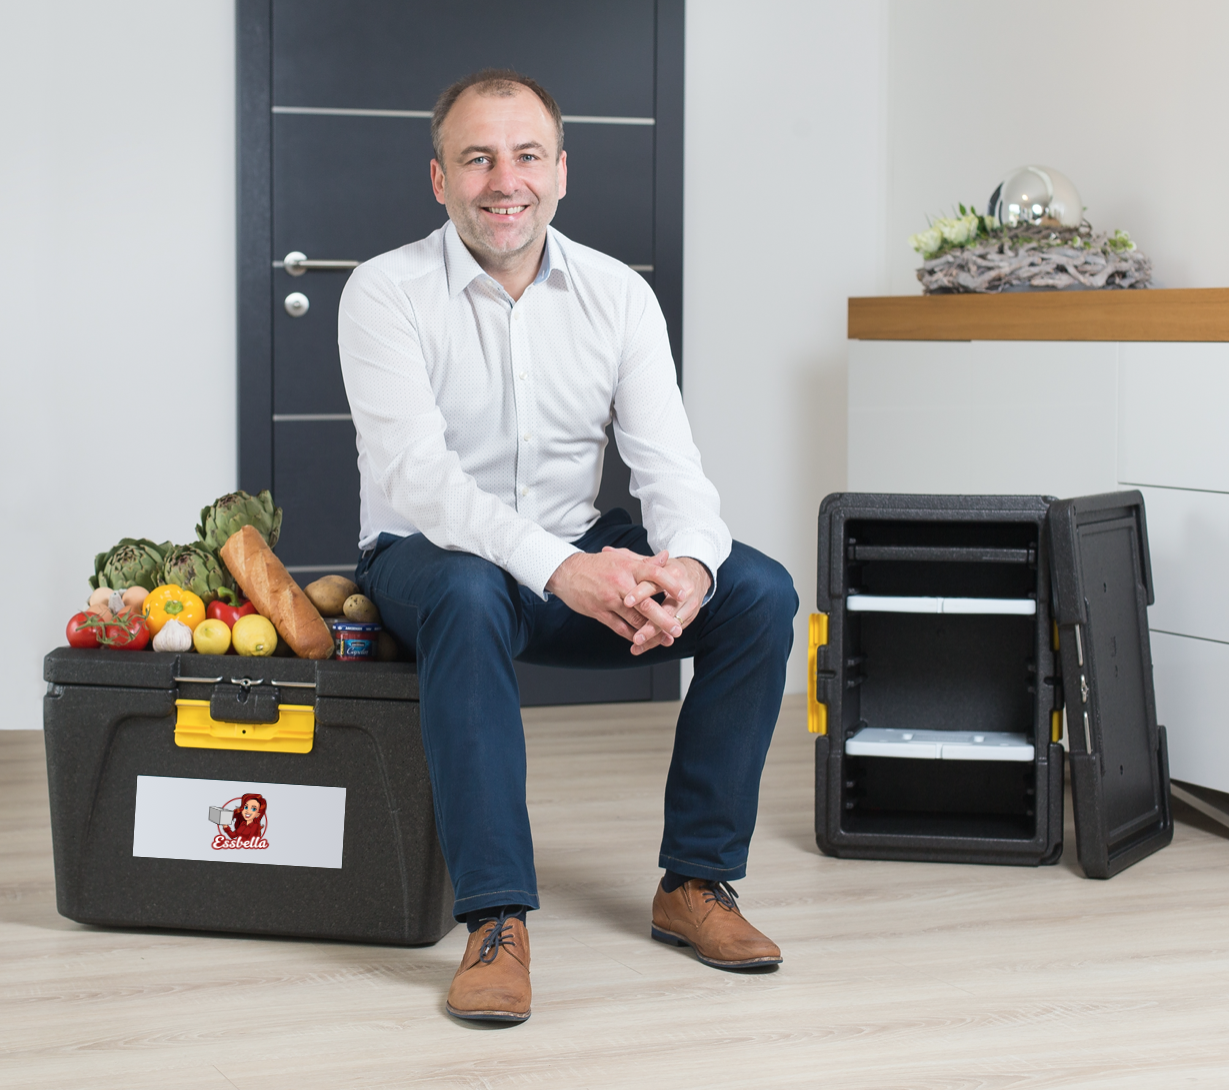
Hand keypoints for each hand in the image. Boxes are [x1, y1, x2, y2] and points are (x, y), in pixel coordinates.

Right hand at [545, 548, 677, 646]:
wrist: (567, 572)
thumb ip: (645, 561)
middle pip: (646, 602)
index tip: (684, 594)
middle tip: (678, 628)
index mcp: (628, 567)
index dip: (670, 584)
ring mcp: (609, 600)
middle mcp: (620, 583)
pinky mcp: (599, 612)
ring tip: (667, 639)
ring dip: (652, 632)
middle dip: (664, 618)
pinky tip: (644, 641)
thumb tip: (666, 557)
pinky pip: (619, 627)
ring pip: (634, 619)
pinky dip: (632, 635)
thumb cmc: (597, 565)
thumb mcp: (621, 558)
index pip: (654, 573)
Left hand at [620, 555, 710, 655]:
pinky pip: (673, 630)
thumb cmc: (669, 569)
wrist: (697, 573)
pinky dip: (657, 640)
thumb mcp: (653, 562)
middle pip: (666, 608)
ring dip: (653, 636)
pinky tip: (643, 647)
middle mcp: (683, 588)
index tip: (626, 601)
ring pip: (671, 623)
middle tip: (635, 634)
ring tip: (637, 644)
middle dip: (650, 623)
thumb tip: (607, 550)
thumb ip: (630, 559)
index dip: (640, 592)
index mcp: (671, 571)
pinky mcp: (690, 615)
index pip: (654, 582)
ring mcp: (690, 603)